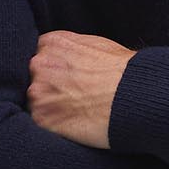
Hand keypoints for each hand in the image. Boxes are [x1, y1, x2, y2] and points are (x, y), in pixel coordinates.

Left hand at [26, 30, 137, 146]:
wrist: (133, 95)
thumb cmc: (123, 71)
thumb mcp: (97, 44)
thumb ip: (73, 49)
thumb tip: (69, 58)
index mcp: (51, 43)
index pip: (42, 57)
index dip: (56, 71)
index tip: (68, 81)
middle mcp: (39, 64)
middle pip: (35, 78)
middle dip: (50, 88)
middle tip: (73, 98)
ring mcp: (38, 92)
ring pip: (36, 101)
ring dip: (51, 107)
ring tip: (76, 112)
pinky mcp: (42, 118)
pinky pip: (41, 123)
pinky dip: (55, 125)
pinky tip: (73, 123)